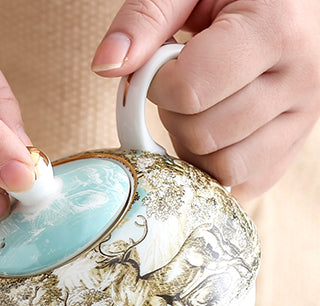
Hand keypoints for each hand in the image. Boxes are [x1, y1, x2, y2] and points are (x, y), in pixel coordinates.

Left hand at [92, 0, 319, 198]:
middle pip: (202, 135)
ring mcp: (305, 118)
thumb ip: (144, 19)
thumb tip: (107, 65)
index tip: (162, 61)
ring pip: (223, 168)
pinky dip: (216, 166)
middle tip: (185, 79)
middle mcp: (303, 77)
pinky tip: (214, 130)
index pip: (189, 91)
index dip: (156, 83)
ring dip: (194, 144)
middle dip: (174, 113)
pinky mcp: (294, 146)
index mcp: (277, 28)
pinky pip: (243, 184)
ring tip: (203, 103)